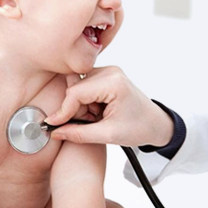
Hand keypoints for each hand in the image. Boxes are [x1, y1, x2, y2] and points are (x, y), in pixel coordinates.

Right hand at [44, 67, 173, 147]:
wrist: (155, 123)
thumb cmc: (139, 128)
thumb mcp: (109, 135)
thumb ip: (79, 134)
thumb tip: (55, 132)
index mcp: (114, 83)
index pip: (76, 93)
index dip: (63, 111)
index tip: (52, 124)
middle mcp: (110, 72)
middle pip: (76, 89)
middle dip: (75, 110)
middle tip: (86, 126)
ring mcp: (108, 72)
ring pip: (78, 88)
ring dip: (81, 107)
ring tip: (96, 120)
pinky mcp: (106, 76)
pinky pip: (84, 88)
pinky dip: (86, 103)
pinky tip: (97, 113)